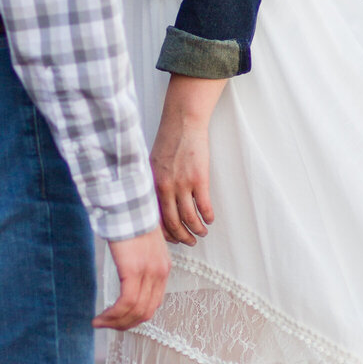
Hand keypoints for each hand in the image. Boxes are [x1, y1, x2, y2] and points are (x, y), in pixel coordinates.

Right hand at [96, 227, 170, 329]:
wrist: (127, 202)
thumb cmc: (129, 221)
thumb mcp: (141, 246)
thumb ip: (139, 263)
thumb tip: (127, 277)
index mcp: (163, 268)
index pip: (154, 303)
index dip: (136, 317)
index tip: (119, 320)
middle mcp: (159, 273)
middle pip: (146, 312)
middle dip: (125, 324)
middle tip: (107, 326)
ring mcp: (148, 272)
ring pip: (135, 312)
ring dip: (116, 323)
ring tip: (100, 324)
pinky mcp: (133, 270)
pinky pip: (125, 303)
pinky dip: (112, 315)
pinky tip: (100, 318)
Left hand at [151, 75, 225, 243]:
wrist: (183, 121)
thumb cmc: (168, 141)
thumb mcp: (152, 165)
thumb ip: (154, 186)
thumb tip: (158, 208)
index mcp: (152, 185)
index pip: (156, 220)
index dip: (166, 234)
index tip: (173, 239)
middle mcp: (165, 188)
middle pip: (173, 223)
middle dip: (183, 237)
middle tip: (190, 242)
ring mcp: (182, 184)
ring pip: (190, 218)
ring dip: (197, 229)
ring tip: (202, 232)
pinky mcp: (199, 178)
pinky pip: (204, 206)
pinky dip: (208, 216)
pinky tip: (210, 218)